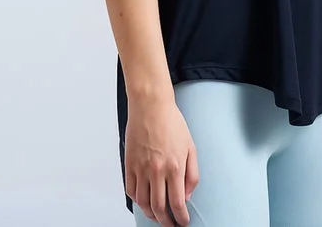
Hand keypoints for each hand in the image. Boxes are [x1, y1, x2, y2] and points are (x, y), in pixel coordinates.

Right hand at [124, 95, 199, 225]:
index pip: (177, 203)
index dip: (180, 217)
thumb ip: (192, 174)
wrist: (151, 106)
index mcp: (175, 167)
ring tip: (157, 216)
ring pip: (143, 203)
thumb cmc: (171, 122)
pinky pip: (131, 190)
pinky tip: (144, 201)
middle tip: (170, 224)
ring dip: (151, 214)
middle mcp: (157, 170)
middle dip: (166, 221)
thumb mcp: (191, 147)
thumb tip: (187, 195)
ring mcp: (141, 168)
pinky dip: (137, 201)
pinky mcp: (130, 164)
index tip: (183, 222)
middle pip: (159, 208)